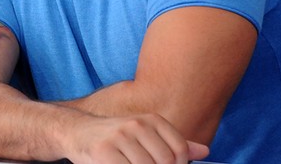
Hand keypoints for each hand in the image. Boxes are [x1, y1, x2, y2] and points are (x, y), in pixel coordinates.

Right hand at [64, 113, 208, 163]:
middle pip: (165, 161)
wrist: (76, 132)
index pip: (179, 150)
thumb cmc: (113, 138)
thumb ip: (172, 143)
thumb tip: (204, 151)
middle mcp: (136, 125)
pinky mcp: (104, 151)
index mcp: (150, 120)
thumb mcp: (144, 135)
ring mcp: (120, 137)